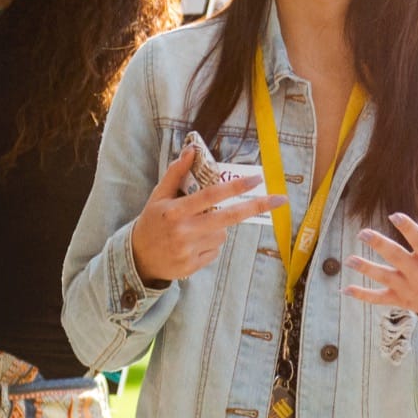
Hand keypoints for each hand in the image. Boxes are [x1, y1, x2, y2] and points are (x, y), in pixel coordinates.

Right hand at [128, 143, 281, 283]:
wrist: (137, 260)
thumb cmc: (151, 222)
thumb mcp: (158, 196)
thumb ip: (176, 173)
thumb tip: (192, 150)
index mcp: (175, 211)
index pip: (211, 196)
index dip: (235, 187)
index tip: (256, 178)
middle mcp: (184, 231)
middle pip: (228, 218)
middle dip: (255, 207)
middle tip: (280, 199)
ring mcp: (190, 251)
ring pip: (222, 233)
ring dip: (217, 227)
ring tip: (194, 228)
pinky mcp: (193, 266)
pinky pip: (215, 250)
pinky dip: (210, 244)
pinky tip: (191, 243)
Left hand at [346, 209, 417, 325]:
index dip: (407, 228)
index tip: (394, 215)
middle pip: (397, 257)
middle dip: (379, 245)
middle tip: (363, 233)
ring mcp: (408, 289)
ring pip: (384, 278)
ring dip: (366, 269)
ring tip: (349, 260)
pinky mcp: (401, 300)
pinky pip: (379, 299)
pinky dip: (362, 295)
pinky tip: (345, 289)